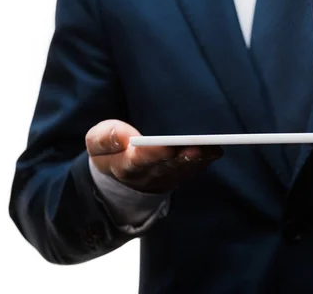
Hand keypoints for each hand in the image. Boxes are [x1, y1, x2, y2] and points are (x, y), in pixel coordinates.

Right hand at [87, 120, 222, 192]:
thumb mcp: (97, 143)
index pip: (138, 162)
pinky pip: (194, 169)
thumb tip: (125, 136)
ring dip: (198, 160)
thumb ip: (106, 138)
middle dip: (181, 157)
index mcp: (125, 166)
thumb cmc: (112, 151)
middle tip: (196, 147)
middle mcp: (149, 174)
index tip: (165, 147)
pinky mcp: (181, 174)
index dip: (152, 155)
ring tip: (210, 148)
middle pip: (167, 167)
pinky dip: (205, 160)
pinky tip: (214, 151)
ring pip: (184, 169)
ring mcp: (167, 176)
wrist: (123, 171)